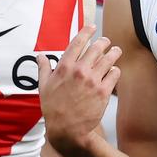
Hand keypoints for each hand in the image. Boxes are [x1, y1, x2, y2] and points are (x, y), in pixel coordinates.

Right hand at [37, 24, 121, 153]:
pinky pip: (115, 74)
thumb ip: (44, 69)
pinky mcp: (104, 91)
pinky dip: (115, 71)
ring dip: (114, 53)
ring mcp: (93, 80)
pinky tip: (113, 71)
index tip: (92, 27)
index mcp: (64, 67)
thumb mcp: (44, 87)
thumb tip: (40, 56)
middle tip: (106, 42)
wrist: (68, 129)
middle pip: (97, 47)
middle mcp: (80, 71)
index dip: (87, 32)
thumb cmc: (54, 108)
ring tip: (116, 51)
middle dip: (104, 42)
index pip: (78, 42)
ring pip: (110, 58)